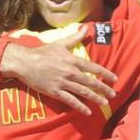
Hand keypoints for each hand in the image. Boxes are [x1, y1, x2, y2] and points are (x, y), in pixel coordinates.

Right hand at [0, 26, 117, 115]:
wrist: (25, 62)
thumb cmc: (42, 52)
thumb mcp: (60, 43)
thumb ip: (75, 37)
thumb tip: (85, 27)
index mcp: (73, 60)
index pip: (94, 67)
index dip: (105, 74)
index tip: (114, 79)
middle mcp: (70, 72)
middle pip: (91, 82)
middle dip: (104, 88)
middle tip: (113, 94)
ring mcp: (63, 83)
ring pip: (83, 92)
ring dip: (95, 98)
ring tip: (105, 103)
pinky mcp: (55, 92)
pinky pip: (71, 100)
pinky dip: (80, 107)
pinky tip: (88, 112)